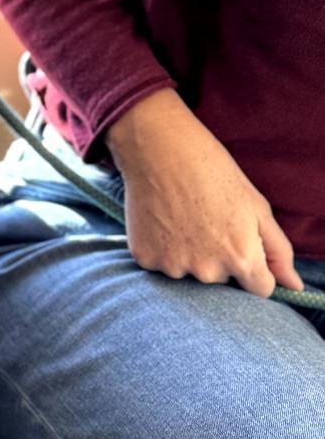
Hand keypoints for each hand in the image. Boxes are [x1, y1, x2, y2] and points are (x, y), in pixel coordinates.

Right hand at [106, 89, 303, 296]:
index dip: (254, 267)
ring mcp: (173, 266)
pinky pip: (160, 264)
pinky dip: (162, 249)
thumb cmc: (212, 171)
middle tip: (207, 221)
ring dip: (188, 255)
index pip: (260, 290)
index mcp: (242, 258)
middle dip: (219, 258)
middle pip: (222, 280)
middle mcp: (207, 270)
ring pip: (189, 273)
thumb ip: (278, 251)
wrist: (159, 149)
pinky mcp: (144, 258)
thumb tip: (294, 286)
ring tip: (182, 218)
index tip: (241, 245)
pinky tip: (162, 221)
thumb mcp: (256, 206)